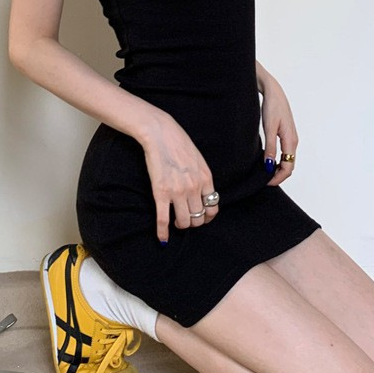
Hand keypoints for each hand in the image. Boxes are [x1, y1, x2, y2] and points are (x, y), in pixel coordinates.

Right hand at [139, 115, 218, 243]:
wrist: (160, 133)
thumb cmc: (178, 143)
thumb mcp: (198, 159)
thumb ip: (202, 177)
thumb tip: (203, 191)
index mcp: (205, 179)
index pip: (213, 207)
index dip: (208, 216)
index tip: (202, 217)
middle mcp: (194, 188)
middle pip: (198, 217)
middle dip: (193, 222)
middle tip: (187, 219)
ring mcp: (177, 192)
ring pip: (184, 222)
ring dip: (180, 225)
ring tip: (176, 222)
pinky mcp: (160, 193)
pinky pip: (163, 219)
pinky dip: (162, 232)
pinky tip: (162, 239)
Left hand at [260, 78, 297, 186]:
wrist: (273, 91)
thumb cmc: (272, 106)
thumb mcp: (269, 128)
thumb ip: (270, 147)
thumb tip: (269, 165)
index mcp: (291, 141)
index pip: (288, 167)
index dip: (278, 178)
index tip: (265, 182)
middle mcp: (294, 141)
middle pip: (289, 166)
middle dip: (278, 176)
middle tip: (263, 180)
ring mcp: (291, 138)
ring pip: (287, 160)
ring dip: (278, 169)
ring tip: (264, 172)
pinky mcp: (287, 134)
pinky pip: (285, 153)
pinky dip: (278, 161)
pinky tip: (267, 160)